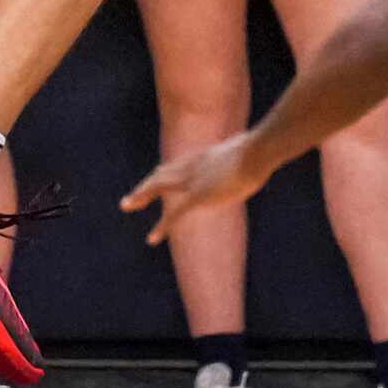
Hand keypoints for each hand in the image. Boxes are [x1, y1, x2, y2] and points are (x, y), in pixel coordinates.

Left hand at [120, 136, 266, 244]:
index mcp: (203, 156)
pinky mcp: (198, 196)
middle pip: (161, 174)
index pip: (176, 165)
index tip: (155, 179)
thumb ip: (247, 152)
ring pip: (157, 186)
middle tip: (131, 198)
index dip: (164, 174)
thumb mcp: (249, 148)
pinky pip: (173, 214)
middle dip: (145, 186)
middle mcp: (192, 166)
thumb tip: (261, 150)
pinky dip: (161, 227)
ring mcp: (193, 180)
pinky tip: (152, 239)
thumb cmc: (260, 149)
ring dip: (140, 196)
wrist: (256, 151)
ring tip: (126, 205)